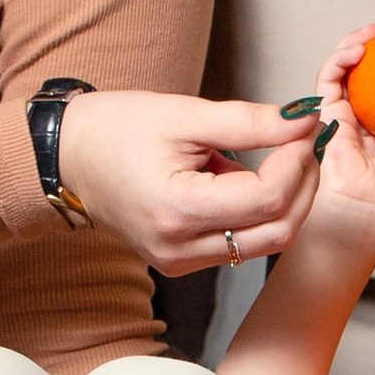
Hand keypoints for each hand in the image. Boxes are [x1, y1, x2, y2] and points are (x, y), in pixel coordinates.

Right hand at [53, 89, 323, 275]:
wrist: (68, 157)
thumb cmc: (115, 130)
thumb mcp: (185, 114)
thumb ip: (251, 121)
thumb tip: (305, 120)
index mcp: (176, 210)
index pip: (267, 199)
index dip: (297, 162)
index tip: (303, 127)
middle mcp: (180, 248)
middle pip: (277, 230)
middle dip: (303, 183)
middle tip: (305, 140)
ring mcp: (181, 261)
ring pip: (265, 241)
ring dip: (288, 200)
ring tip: (283, 154)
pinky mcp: (183, 261)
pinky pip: (242, 244)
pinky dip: (261, 212)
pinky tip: (251, 177)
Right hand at [304, 25, 374, 249]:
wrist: (365, 209)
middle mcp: (360, 124)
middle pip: (364, 78)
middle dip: (374, 50)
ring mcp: (339, 118)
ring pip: (343, 73)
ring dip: (354, 46)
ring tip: (374, 31)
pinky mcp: (322, 115)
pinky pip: (329, 79)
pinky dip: (340, 59)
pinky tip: (358, 49)